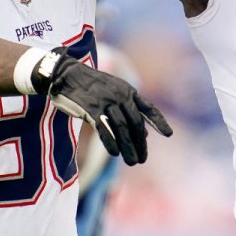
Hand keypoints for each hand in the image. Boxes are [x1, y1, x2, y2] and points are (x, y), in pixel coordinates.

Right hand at [33, 49, 173, 165]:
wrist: (66, 74)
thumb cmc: (92, 87)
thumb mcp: (115, 93)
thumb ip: (130, 111)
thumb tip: (146, 134)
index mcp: (129, 91)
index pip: (148, 108)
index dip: (159, 121)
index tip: (169, 134)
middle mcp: (120, 96)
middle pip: (135, 123)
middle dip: (140, 143)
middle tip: (142, 159)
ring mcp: (106, 102)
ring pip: (121, 128)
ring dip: (128, 147)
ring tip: (132, 161)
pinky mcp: (90, 108)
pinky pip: (104, 128)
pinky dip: (110, 141)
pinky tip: (114, 153)